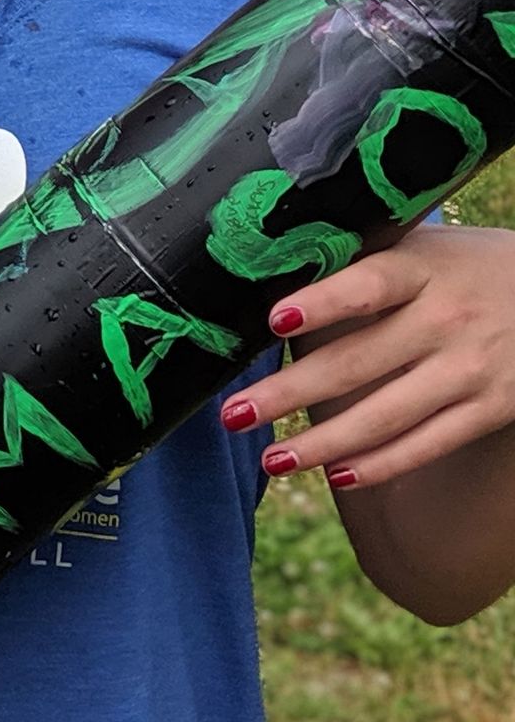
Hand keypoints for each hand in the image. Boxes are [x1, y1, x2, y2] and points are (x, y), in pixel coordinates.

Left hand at [228, 224, 514, 489]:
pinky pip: (429, 443)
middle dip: (289, 392)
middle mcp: (446, 319)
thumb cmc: (464, 267)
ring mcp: (472, 368)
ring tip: (273, 458)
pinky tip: (338, 474)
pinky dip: (382, 463)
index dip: (322, 303)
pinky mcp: (492, 408)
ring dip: (324, 443)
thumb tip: (272, 266)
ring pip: (387, 415)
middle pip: (358, 361)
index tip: (274, 320)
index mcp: (421, 268)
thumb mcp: (423, 246)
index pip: (367, 284)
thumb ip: (361, 258)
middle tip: (233, 414)